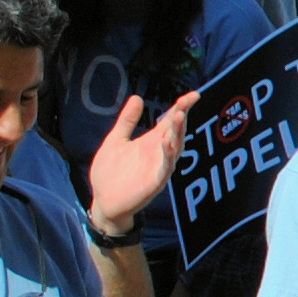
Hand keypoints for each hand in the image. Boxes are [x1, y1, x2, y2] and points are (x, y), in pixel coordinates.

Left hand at [79, 90, 196, 235]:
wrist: (103, 201)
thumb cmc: (110, 173)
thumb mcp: (116, 141)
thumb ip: (127, 121)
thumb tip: (137, 97)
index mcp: (151, 142)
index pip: (170, 121)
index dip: (182, 107)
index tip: (193, 95)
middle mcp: (159, 153)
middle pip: (176, 132)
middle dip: (181, 118)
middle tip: (184, 104)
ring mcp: (158, 168)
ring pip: (174, 149)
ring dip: (177, 134)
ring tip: (178, 117)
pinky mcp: (154, 183)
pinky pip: (165, 169)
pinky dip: (168, 157)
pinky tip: (167, 144)